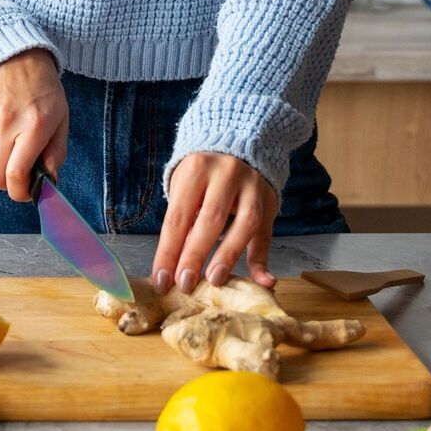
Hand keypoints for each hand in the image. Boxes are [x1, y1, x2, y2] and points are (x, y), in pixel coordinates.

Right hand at [0, 49, 66, 201]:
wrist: (13, 52)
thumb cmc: (42, 87)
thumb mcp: (61, 117)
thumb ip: (57, 152)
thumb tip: (49, 182)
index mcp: (34, 126)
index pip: (16, 175)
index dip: (20, 193)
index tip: (27, 191)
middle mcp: (6, 124)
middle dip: (6, 184)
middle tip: (18, 175)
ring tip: (11, 140)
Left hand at [152, 153, 277, 293]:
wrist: (236, 146)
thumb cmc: (203, 176)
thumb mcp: (185, 187)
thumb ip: (182, 223)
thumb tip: (169, 270)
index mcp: (197, 169)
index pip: (179, 216)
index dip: (169, 251)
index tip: (161, 280)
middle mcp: (227, 173)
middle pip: (210, 219)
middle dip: (195, 255)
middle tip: (185, 284)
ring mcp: (252, 186)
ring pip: (245, 224)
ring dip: (229, 255)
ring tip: (214, 279)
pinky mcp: (269, 201)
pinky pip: (266, 234)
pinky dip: (263, 260)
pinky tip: (263, 281)